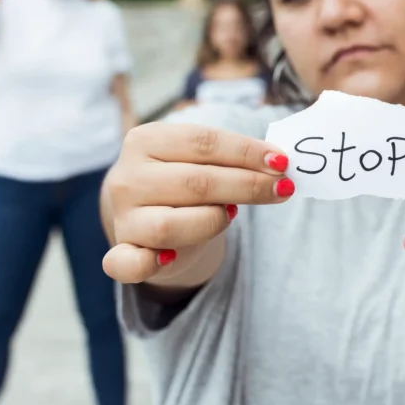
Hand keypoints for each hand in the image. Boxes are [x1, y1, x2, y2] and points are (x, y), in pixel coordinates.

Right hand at [101, 122, 293, 284]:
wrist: (149, 214)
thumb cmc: (185, 180)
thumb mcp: (202, 160)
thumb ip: (232, 158)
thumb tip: (278, 164)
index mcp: (146, 140)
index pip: (203, 142)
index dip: (247, 152)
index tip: (282, 163)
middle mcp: (128, 177)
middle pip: (196, 182)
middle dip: (247, 186)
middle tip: (283, 188)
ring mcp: (123, 217)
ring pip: (171, 225)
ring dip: (213, 221)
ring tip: (231, 214)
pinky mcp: (122, 252)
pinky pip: (128, 264)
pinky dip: (148, 263)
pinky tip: (169, 258)